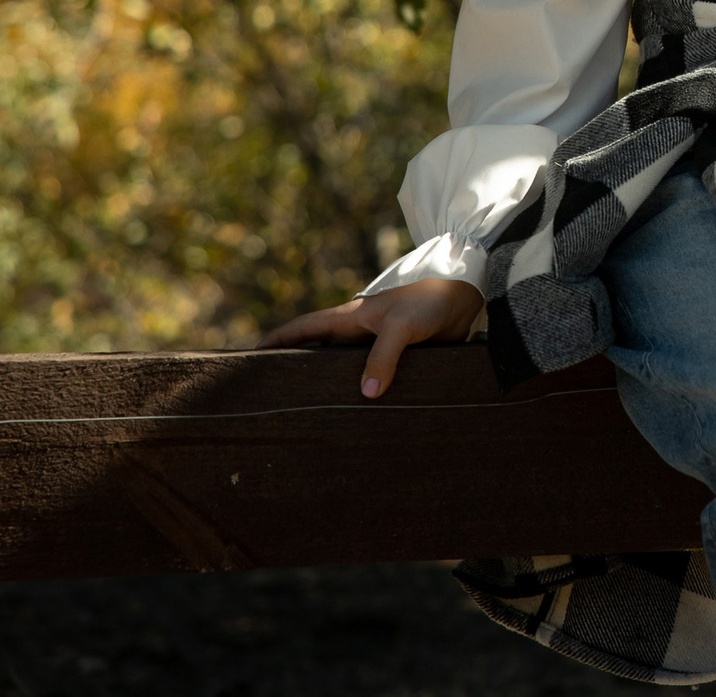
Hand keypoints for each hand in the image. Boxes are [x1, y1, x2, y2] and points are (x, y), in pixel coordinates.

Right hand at [259, 277, 483, 399]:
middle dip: (297, 373)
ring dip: (332, 389)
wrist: (466, 297)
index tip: (249, 359)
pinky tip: (359, 417)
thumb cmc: (429, 302)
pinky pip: (374, 380)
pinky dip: (364, 395)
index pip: (301, 329)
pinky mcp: (398, 361)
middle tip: (275, 400)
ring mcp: (376, 348)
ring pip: (345, 371)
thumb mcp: (401, 327)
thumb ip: (383, 357)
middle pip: (318, 355)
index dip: (275, 342)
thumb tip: (366, 394)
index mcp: (348, 319)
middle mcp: (357, 334)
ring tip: (312, 418)